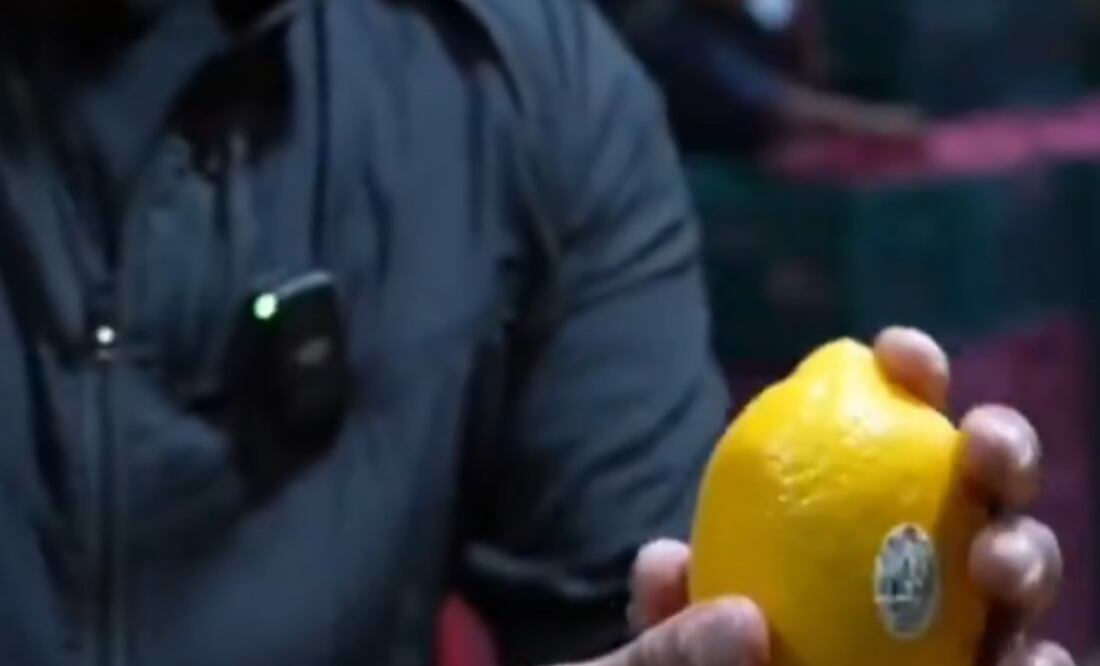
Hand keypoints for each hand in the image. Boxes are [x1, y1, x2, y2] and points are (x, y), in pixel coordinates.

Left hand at [562, 328, 1072, 665]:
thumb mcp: (654, 662)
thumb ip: (660, 619)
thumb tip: (664, 559)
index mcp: (829, 520)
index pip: (875, 426)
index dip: (905, 376)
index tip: (898, 355)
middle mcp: (906, 563)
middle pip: (971, 489)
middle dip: (998, 447)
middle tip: (982, 449)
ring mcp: (951, 627)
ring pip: (1013, 575)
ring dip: (1026, 553)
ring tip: (1000, 564)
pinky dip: (1043, 660)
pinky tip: (1035, 660)